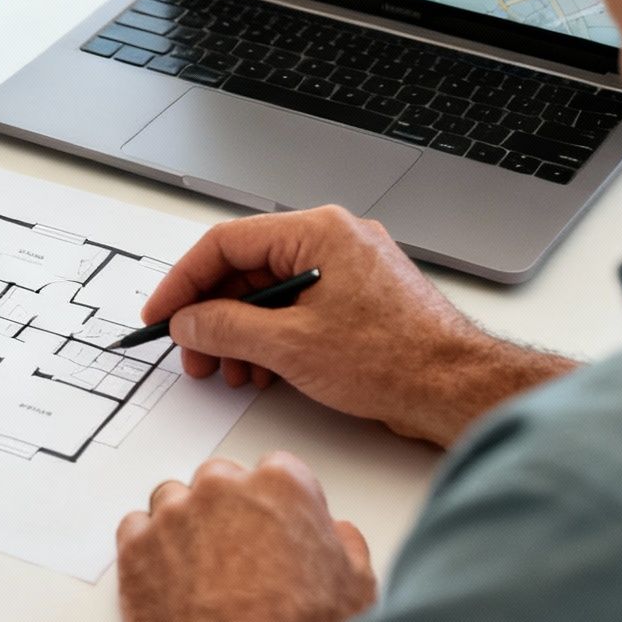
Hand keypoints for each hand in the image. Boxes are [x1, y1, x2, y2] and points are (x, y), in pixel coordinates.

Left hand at [117, 453, 374, 621]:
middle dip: (229, 507)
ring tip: (202, 568)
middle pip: (221, 479)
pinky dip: (148, 546)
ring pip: (173, 498)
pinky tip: (167, 574)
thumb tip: (340, 537)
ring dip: (185, 523)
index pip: (279, 470)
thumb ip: (346, 547)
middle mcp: (222, 490)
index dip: (280, 502)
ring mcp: (173, 515)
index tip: (281, 524)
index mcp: (281, 488)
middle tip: (241, 552)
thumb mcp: (356, 591)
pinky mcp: (135, 546)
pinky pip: (135, 528)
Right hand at [143, 206, 571, 446]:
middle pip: (246, 269)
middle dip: (212, 316)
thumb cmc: (397, 359)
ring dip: (239, 333)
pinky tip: (262, 371)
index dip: (184, 282)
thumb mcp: (290, 345)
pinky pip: (296, 309)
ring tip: (229, 372)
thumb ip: (225, 327)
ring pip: (269, 294)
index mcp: (318, 232)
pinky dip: (271, 338)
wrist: (459, 389)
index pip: (226, 244)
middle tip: (192, 353)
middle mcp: (334, 241)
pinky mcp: (358, 301)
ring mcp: (348, 271)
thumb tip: (188, 321)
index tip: (162, 314)